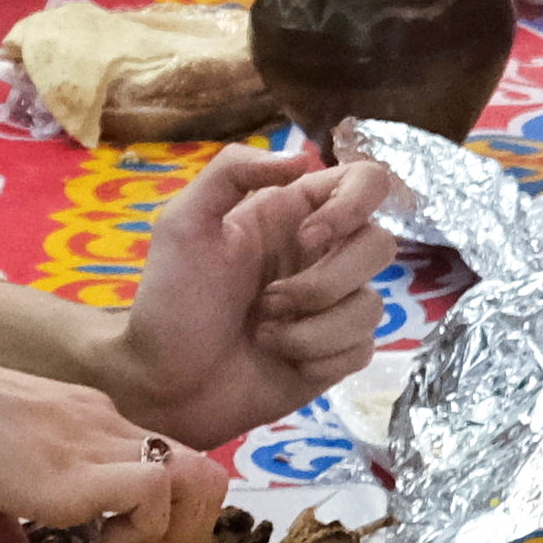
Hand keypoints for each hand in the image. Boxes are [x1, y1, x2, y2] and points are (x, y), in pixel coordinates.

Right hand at [0, 334, 224, 542]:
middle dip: (189, 528)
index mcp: (90, 420)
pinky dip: (141, 531)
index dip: (167, 513)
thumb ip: (4, 529)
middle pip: (204, 469)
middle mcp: (108, 424)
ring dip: (172, 533)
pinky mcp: (81, 469)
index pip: (168, 460)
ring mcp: (99, 441)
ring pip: (197, 478)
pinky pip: (154, 492)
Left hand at [109, 151, 395, 446]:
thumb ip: (232, 171)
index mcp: (294, 215)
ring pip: (372, 304)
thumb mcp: (183, 222)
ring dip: (312, 328)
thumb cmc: (169, 302)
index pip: (366, 182)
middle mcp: (322, 255)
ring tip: (265, 334)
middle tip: (268, 301)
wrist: (161, 386)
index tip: (310, 236)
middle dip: (325, 282)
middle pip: (381, 245)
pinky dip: (319, 357)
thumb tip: (302, 157)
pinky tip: (281, 360)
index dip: (353, 204)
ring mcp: (333, 308)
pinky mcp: (336, 355)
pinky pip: (362, 348)